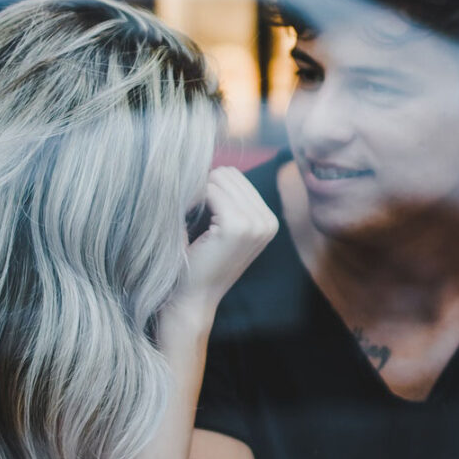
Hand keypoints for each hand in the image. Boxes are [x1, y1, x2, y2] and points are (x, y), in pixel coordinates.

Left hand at [172, 167, 277, 315]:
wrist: (192, 298)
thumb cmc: (199, 261)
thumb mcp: (221, 227)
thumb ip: (225, 198)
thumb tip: (210, 160)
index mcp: (268, 220)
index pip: (235, 176)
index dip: (209, 189)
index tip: (198, 216)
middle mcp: (269, 220)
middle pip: (228, 173)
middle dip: (204, 189)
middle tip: (191, 218)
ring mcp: (256, 224)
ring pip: (219, 179)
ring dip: (198, 195)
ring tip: (191, 222)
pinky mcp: (237, 226)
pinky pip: (210, 190)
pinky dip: (193, 201)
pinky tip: (189, 224)